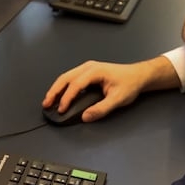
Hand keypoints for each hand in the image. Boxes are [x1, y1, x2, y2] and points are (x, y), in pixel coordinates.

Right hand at [42, 58, 177, 121]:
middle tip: (46, 104)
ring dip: (56, 88)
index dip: (67, 98)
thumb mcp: (118, 99)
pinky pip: (71, 78)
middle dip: (54, 91)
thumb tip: (86, 116)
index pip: (75, 84)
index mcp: (95, 71)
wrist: (138, 75)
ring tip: (49, 101)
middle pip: (65, 78)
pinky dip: (63, 87)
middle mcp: (88, 67)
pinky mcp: (87, 73)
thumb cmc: (130, 84)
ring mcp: (87, 68)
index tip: (62, 109)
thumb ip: (101, 109)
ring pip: (66, 77)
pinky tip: (60, 95)